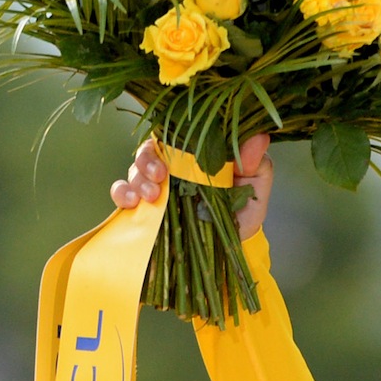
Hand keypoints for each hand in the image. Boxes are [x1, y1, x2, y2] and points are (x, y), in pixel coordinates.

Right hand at [111, 134, 274, 238]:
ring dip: (135, 180)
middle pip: (147, 151)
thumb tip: (259, 136)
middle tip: (159, 179)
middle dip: (146, 162)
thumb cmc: (245, 207)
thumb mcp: (255, 184)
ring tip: (148, 198)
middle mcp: (171, 165)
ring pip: (133, 170)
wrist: (235, 244)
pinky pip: (122, 192)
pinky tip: (131, 204)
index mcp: (194, 153)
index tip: (169, 163)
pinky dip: (121, 194)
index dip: (166, 144)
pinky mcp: (142, 205)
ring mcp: (154, 184)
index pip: (171, 136)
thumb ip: (254, 162)